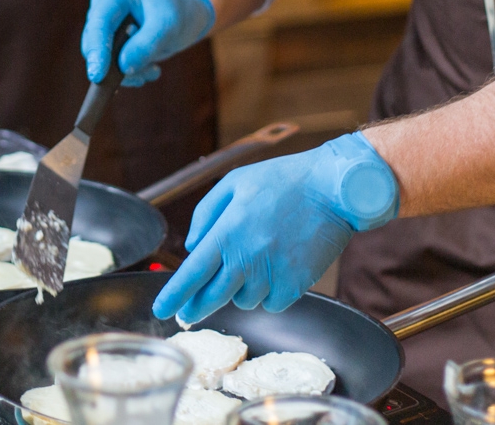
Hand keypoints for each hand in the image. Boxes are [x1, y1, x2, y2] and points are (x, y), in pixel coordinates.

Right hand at [82, 0, 215, 86]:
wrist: (184, 14)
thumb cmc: (177, 13)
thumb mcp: (169, 27)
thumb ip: (146, 45)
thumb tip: (123, 67)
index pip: (99, 23)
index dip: (97, 50)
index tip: (97, 75)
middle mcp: (103, 5)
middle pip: (95, 42)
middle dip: (118, 64)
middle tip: (150, 72)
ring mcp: (103, 22)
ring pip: (101, 57)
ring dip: (128, 71)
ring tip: (153, 70)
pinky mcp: (107, 39)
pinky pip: (108, 64)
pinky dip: (128, 72)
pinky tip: (149, 68)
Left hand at [153, 132, 398, 323]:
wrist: (333, 189)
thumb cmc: (282, 180)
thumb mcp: (235, 182)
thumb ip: (207, 213)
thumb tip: (193, 246)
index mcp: (227, 233)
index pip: (191, 274)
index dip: (174, 296)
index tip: (161, 309)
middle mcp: (246, 259)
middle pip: (211, 298)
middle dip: (196, 309)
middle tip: (187, 314)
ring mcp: (271, 275)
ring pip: (243, 301)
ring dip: (239, 290)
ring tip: (253, 264)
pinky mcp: (296, 285)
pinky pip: (271, 304)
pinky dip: (268, 295)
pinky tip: (273, 272)